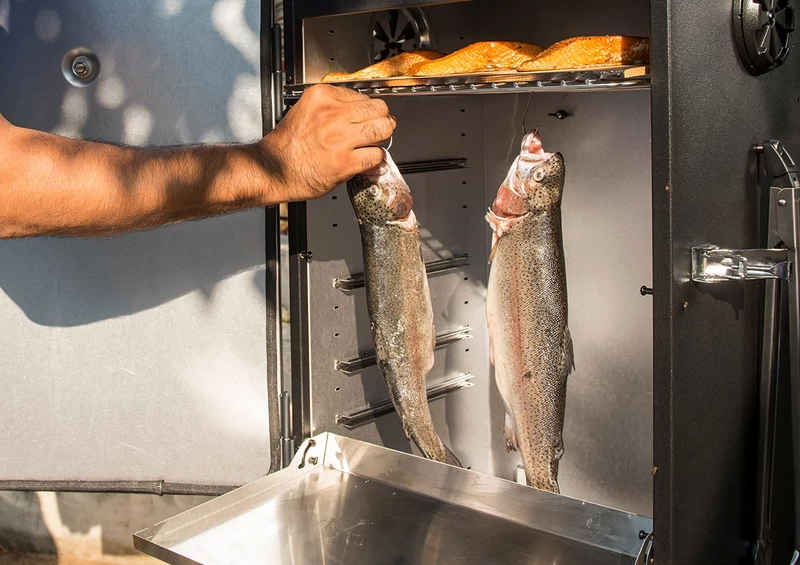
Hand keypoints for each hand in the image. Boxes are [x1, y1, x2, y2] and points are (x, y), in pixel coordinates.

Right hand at [259, 84, 394, 201]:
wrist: (273, 169)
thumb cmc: (287, 145)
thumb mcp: (306, 110)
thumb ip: (333, 106)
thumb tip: (360, 110)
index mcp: (322, 96)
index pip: (363, 96)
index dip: (367, 109)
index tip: (366, 117)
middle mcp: (333, 114)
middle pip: (379, 110)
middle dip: (381, 120)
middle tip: (376, 129)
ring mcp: (341, 138)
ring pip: (383, 130)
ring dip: (381, 138)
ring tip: (371, 144)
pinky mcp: (345, 162)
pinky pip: (376, 155)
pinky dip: (374, 159)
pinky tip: (364, 160)